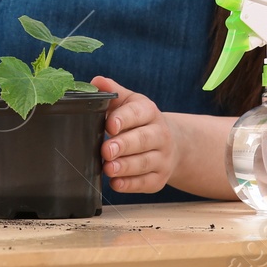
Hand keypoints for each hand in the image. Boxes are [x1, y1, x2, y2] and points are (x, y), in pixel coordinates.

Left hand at [92, 76, 176, 193]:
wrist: (171, 143)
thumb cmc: (139, 121)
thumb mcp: (129, 103)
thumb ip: (112, 93)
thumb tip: (96, 82)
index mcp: (149, 112)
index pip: (138, 113)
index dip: (124, 119)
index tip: (109, 125)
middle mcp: (159, 134)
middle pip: (143, 140)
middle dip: (123, 145)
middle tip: (105, 150)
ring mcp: (162, 158)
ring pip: (144, 163)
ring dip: (125, 167)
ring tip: (108, 168)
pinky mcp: (159, 179)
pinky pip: (145, 183)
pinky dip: (130, 184)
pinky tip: (116, 183)